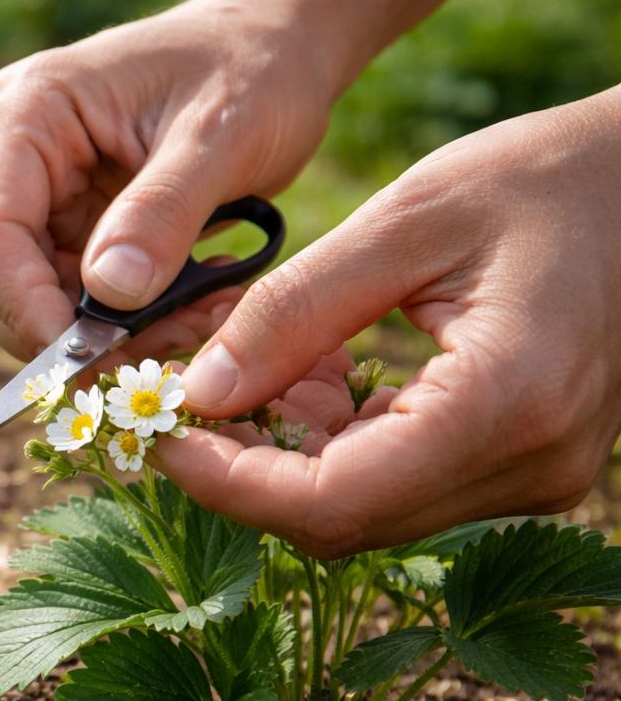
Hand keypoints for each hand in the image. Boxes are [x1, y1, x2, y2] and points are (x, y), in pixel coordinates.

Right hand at [0, 0, 333, 363]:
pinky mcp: (67, 229)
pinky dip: (126, 325)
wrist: (275, 49)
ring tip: (189, 326)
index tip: (82, 359)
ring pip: (27, 302)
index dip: (22, 305)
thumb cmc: (253, 70)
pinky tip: (188, 311)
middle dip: (61, 332)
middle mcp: (9, 157)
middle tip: (147, 361)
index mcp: (27, 114)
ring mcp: (34, 196)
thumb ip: (163, 212)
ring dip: (101, 337)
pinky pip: (73, 302)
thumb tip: (108, 297)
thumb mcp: (221, 136)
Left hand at [158, 89, 620, 556]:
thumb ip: (294, 313)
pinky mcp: (520, 465)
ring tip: (256, 366)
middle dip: (243, 472)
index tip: (159, 436)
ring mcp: (531, 476)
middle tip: (180, 403)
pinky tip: (315, 373)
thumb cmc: (541, 180)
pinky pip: (397, 482)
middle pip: (340, 521)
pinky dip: (334, 442)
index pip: (331, 502)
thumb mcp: (404, 221)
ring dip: (285, 455)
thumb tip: (198, 393)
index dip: (227, 484)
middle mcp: (527, 466)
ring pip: (362, 508)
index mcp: (504, 405)